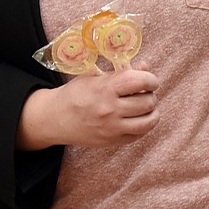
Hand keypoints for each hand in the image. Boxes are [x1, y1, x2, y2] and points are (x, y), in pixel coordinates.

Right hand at [18, 64, 159, 149]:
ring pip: (149, 121)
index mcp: (105, 88)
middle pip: (148, 102)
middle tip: (145, 93)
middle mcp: (110, 109)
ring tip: (146, 107)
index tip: (150, 80)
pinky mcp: (112, 141)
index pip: (140, 81)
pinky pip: (140, 134)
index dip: (151, 79)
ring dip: (152, 112)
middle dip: (151, 95)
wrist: (55, 119)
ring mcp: (112, 128)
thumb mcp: (95, 76)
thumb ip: (121, 72)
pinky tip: (138, 118)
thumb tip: (146, 67)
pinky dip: (144, 125)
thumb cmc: (76, 93)